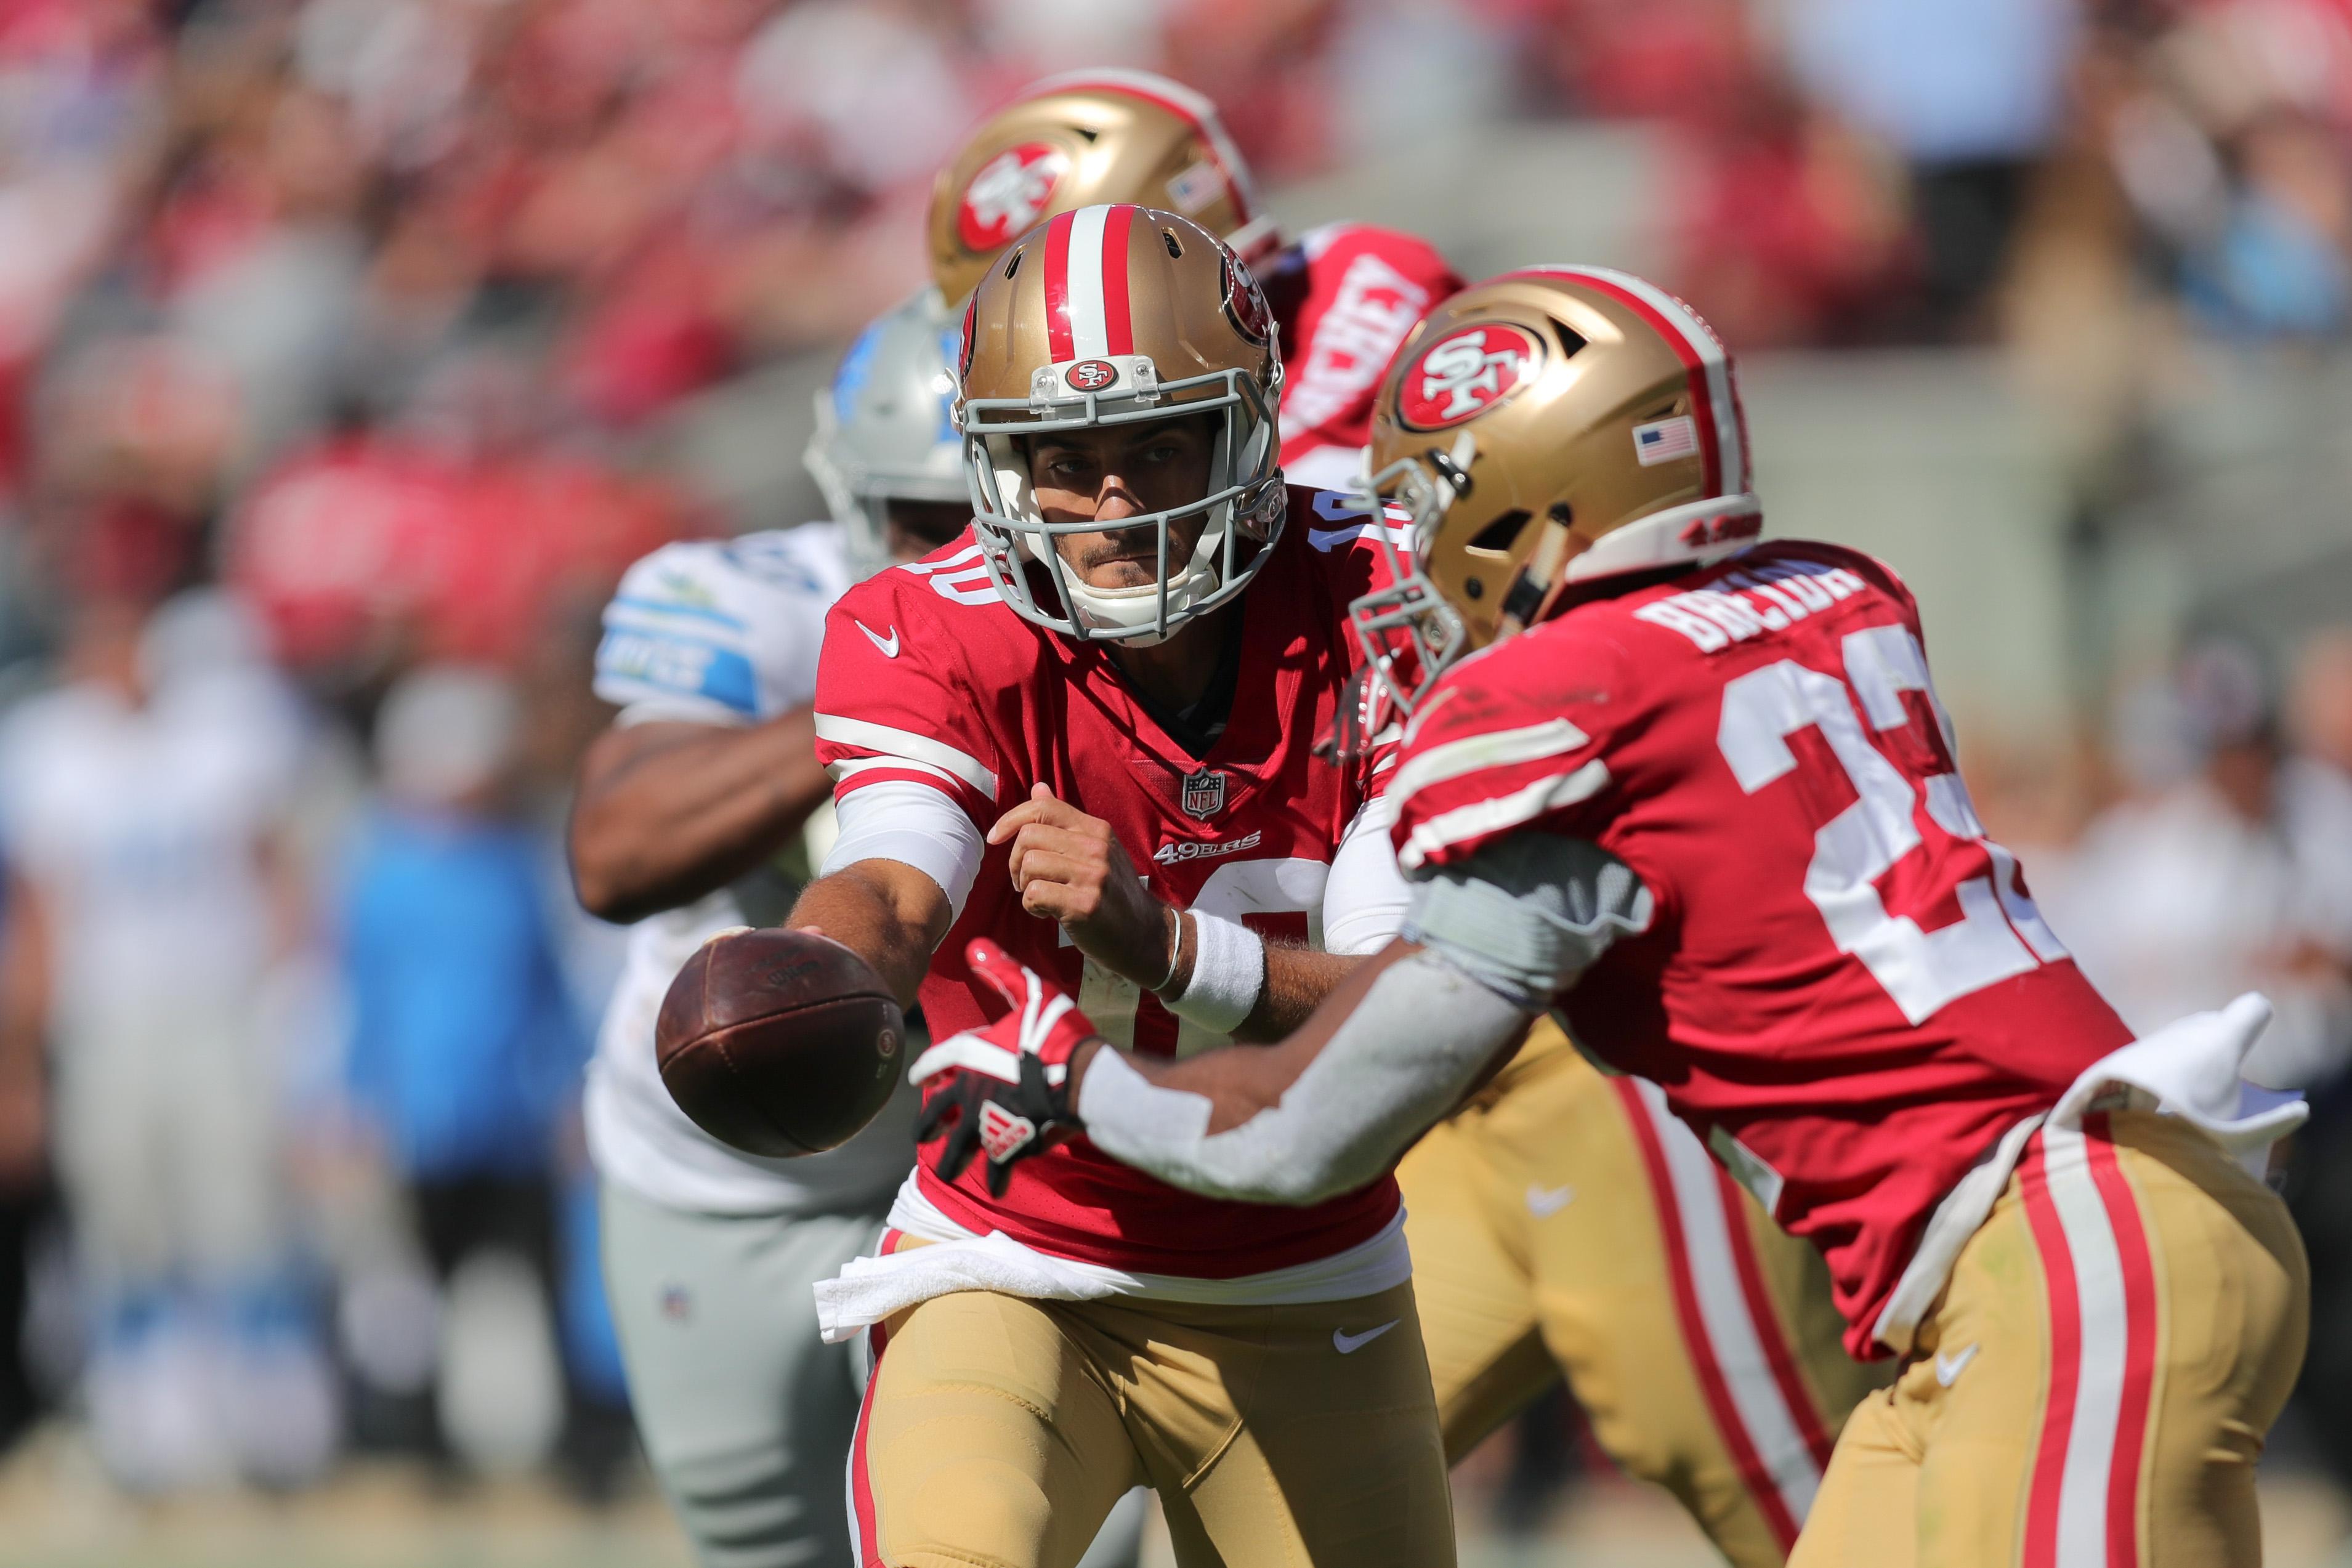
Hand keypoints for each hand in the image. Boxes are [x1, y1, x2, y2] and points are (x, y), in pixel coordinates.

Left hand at [910, 938, 1099, 1194]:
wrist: (1082, 1079)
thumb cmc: (1055, 1032)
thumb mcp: (1029, 991)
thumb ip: (1002, 971)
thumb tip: (973, 944)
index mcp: (969, 1056)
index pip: (936, 1062)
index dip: (926, 1070)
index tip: (917, 1081)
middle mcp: (970, 1093)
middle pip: (937, 1114)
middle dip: (927, 1126)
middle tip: (920, 1136)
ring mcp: (988, 1122)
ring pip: (960, 1148)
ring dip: (951, 1160)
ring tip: (946, 1171)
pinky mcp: (1012, 1144)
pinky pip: (999, 1167)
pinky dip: (997, 1178)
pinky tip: (996, 1188)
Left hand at [990, 783, 1175, 987]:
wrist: (1145, 935)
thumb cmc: (1113, 893)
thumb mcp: (1096, 850)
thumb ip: (1065, 821)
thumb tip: (1038, 788)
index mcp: (1096, 829)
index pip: (1043, 807)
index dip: (1011, 819)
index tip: (995, 838)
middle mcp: (1096, 847)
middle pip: (1029, 836)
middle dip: (1015, 861)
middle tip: (1025, 881)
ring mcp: (1092, 875)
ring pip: (1030, 864)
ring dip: (1024, 885)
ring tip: (1041, 897)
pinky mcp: (1085, 905)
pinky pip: (1035, 894)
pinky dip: (1031, 906)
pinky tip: (1047, 913)